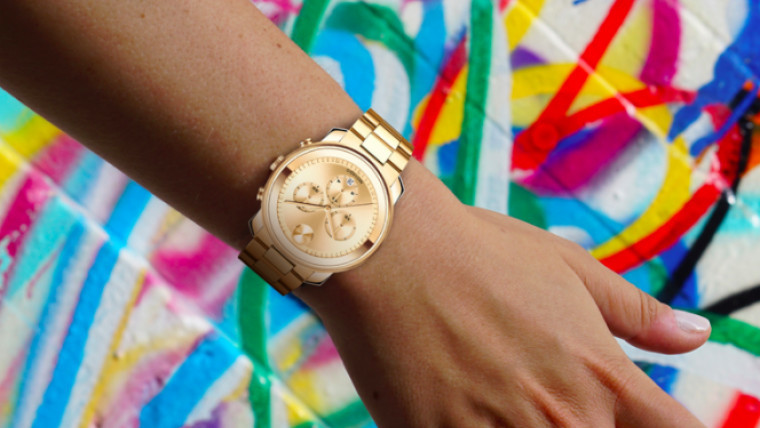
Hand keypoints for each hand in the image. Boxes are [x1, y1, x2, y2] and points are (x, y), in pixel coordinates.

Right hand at [297, 160, 708, 426]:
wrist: (389, 253)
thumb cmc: (479, 252)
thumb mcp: (568, 267)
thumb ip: (637, 312)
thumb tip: (695, 335)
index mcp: (604, 378)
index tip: (636, 414)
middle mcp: (564, 420)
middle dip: (585, 420)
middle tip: (538, 386)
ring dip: (524, 424)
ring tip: (497, 390)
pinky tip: (460, 401)